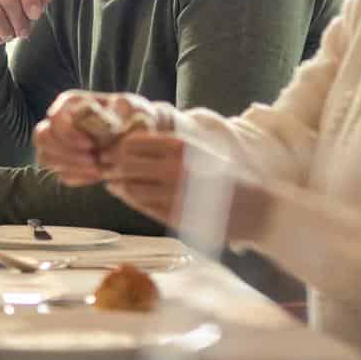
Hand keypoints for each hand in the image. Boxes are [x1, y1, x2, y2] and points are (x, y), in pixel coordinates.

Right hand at [35, 91, 164, 185]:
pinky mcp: (63, 161)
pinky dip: (77, 177)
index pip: (54, 118)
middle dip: (65, 153)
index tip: (91, 145)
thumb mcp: (134, 109)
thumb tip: (107, 126)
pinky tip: (98, 174)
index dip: (68, 134)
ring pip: (45, 157)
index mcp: (71, 102)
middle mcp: (59, 121)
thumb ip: (119, 113)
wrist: (140, 135)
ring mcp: (58, 142)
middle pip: (42, 138)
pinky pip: (58, 173)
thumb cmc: (136, 116)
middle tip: (93, 161)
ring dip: (70, 167)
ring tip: (98, 170)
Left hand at [103, 135, 270, 240]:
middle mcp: (175, 168)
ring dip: (119, 186)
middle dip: (111, 168)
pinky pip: (142, 206)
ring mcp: (173, 194)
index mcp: (181, 146)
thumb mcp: (197, 151)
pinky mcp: (174, 215)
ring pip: (130, 188)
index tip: (110, 151)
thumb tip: (125, 149)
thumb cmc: (223, 176)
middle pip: (125, 166)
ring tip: (116, 184)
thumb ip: (165, 148)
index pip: (132, 144)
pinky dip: (132, 200)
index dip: (115, 149)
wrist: (254, 207)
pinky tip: (131, 196)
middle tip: (106, 170)